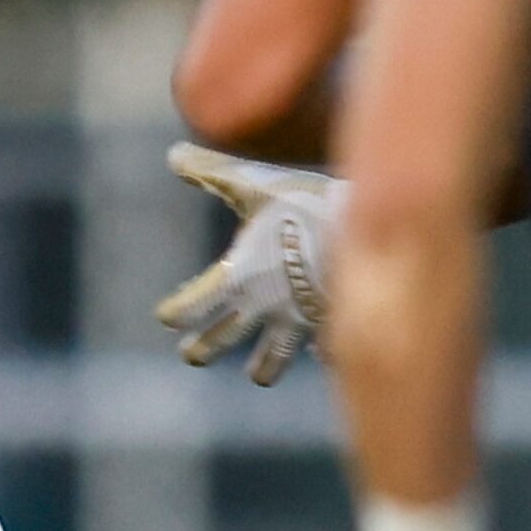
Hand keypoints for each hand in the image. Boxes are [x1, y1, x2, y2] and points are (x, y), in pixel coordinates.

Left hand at [154, 142, 340, 384]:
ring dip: (263, 366)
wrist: (365, 227)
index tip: (165, 317)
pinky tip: (323, 355)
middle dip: (204, 348)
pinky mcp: (332, 322)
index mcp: (237, 277)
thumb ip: (212, 172)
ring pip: (274, 358)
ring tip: (258, 375)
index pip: (192, 305)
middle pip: (223, 339)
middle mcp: (263, 306)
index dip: (175, 312)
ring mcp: (298, 319)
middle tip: (190, 356)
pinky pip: (327, 347)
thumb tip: (173, 154)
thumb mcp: (254, 183)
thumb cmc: (303, 204)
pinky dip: (325, 353)